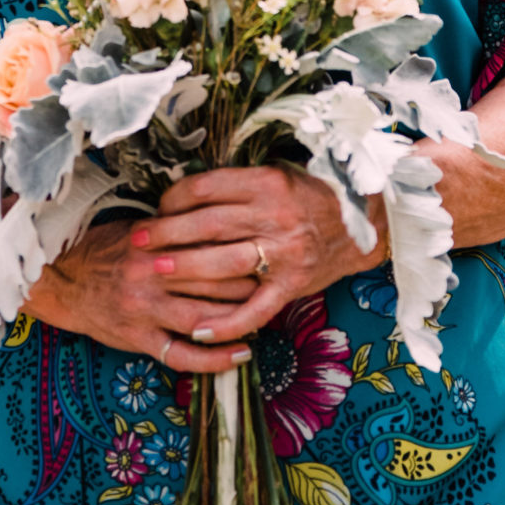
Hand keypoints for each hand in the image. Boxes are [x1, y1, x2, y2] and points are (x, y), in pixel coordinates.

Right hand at [27, 217, 258, 375]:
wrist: (61, 281)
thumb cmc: (104, 250)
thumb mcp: (137, 229)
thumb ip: (175, 229)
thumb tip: (221, 217)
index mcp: (153, 242)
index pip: (209, 243)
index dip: (241, 247)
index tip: (264, 247)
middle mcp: (151, 276)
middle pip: (213, 281)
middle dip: (249, 282)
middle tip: (274, 281)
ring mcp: (145, 311)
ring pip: (203, 318)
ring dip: (239, 320)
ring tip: (265, 316)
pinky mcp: (138, 339)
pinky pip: (182, 355)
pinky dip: (215, 358)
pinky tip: (242, 354)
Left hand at [131, 165, 381, 346]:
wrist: (365, 225)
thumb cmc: (313, 197)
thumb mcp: (279, 175)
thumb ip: (238, 185)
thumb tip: (186, 194)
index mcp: (268, 182)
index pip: (206, 188)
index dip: (173, 198)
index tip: (158, 207)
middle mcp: (275, 216)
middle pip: (206, 224)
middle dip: (166, 232)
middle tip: (139, 239)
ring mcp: (285, 253)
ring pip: (222, 262)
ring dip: (184, 268)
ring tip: (155, 270)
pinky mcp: (293, 285)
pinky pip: (254, 309)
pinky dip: (226, 322)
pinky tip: (199, 329)